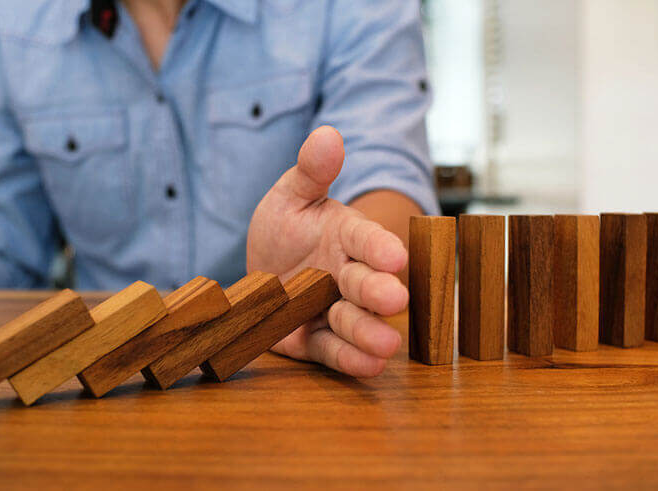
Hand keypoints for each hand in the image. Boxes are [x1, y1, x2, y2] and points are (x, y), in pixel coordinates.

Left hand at [246, 126, 409, 376]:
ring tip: (386, 344)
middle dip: (380, 291)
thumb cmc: (285, 230)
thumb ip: (311, 171)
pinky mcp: (315, 341)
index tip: (395, 255)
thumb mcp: (290, 197)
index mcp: (346, 236)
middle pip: (365, 283)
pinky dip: (350, 358)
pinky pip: (333, 351)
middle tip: (395, 299)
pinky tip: (368, 365)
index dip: (380, 247)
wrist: (262, 273)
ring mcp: (332, 309)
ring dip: (369, 332)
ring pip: (354, 320)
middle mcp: (346, 274)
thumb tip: (327, 134)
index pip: (366, 238)